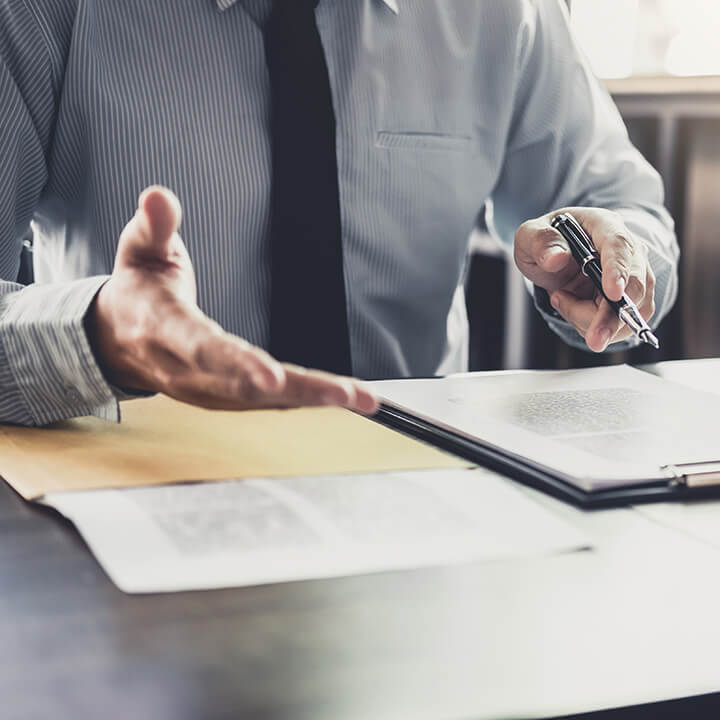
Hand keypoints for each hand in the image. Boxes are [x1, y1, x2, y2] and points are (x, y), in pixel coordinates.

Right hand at [85, 186, 377, 413]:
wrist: (118, 338)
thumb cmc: (139, 290)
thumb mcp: (139, 250)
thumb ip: (154, 225)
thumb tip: (159, 195)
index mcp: (165, 330)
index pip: (202, 348)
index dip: (237, 363)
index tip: (272, 377)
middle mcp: (186, 370)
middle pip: (245, 387)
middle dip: (298, 391)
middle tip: (346, 394)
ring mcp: (205, 389)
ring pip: (263, 402)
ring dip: (312, 399)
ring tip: (360, 398)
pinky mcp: (223, 397)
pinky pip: (267, 404)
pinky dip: (304, 401)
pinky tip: (341, 398)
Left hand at [514, 207, 655, 351]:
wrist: (558, 256)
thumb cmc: (547, 243)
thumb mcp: (530, 236)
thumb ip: (540, 242)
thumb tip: (556, 258)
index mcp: (604, 226)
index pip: (618, 245)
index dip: (617, 270)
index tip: (613, 294)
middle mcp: (628, 250)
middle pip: (633, 287)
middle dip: (611, 317)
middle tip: (593, 340)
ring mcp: (636, 276)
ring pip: (628, 312)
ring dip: (590, 321)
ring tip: (561, 299)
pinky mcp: (634, 300)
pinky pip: (621, 325)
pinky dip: (593, 326)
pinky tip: (574, 309)